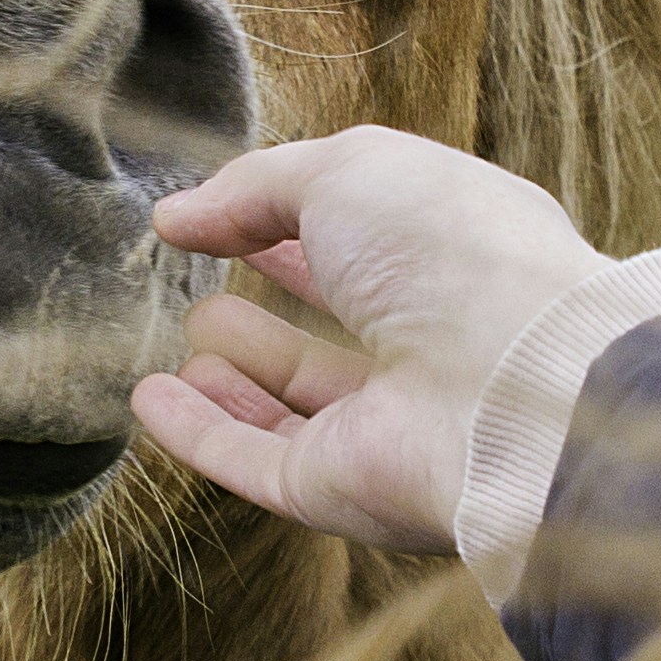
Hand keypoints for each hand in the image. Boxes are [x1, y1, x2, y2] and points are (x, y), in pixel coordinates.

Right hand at [130, 126, 616, 551]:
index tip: (233, 214)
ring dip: (242, 370)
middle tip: (214, 277)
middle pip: (344, 330)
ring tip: (191, 329)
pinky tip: (152, 399)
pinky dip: (201, 432)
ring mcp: (386, 422)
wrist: (509, 385)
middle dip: (285, 304)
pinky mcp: (340, 487)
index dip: (305, 225)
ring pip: (301, 400)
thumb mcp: (348, 173)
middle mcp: (431, 343)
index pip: (372, 242)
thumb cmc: (452, 253)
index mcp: (456, 258)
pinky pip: (255, 458)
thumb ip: (258, 185)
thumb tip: (179, 213)